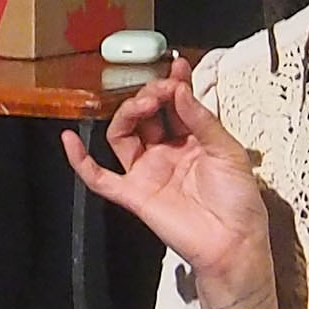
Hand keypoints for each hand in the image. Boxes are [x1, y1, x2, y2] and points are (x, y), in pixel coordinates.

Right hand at [62, 58, 279, 308]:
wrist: (234, 243)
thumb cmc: (239, 200)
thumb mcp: (229, 150)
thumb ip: (201, 119)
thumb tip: (178, 89)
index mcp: (193, 140)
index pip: (175, 104)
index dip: (174, 84)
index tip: (177, 65)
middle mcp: (166, 152)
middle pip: (145, 115)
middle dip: (150, 96)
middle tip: (159, 92)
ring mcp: (147, 172)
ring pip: (122, 135)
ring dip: (127, 114)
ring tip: (142, 105)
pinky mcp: (133, 194)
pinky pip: (99, 177)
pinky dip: (80, 160)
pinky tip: (69, 140)